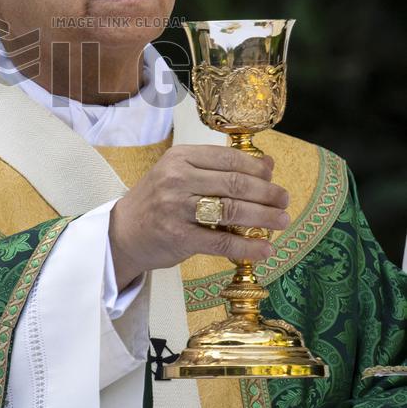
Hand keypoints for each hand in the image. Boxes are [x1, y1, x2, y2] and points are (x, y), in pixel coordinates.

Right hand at [108, 144, 288, 288]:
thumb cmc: (157, 201)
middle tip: (284, 200)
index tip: (273, 178)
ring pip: (232, 209)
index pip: (227, 158)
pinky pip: (222, 241)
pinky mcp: (179, 237)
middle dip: (267, 193)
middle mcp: (177, 179)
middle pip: (234, 183)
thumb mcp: (180, 174)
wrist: (122, 232)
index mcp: (179, 158)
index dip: (256, 168)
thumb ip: (218, 168)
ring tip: (282, 221)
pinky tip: (265, 250)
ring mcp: (177, 208)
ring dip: (264, 217)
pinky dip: (248, 246)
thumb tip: (267, 165)